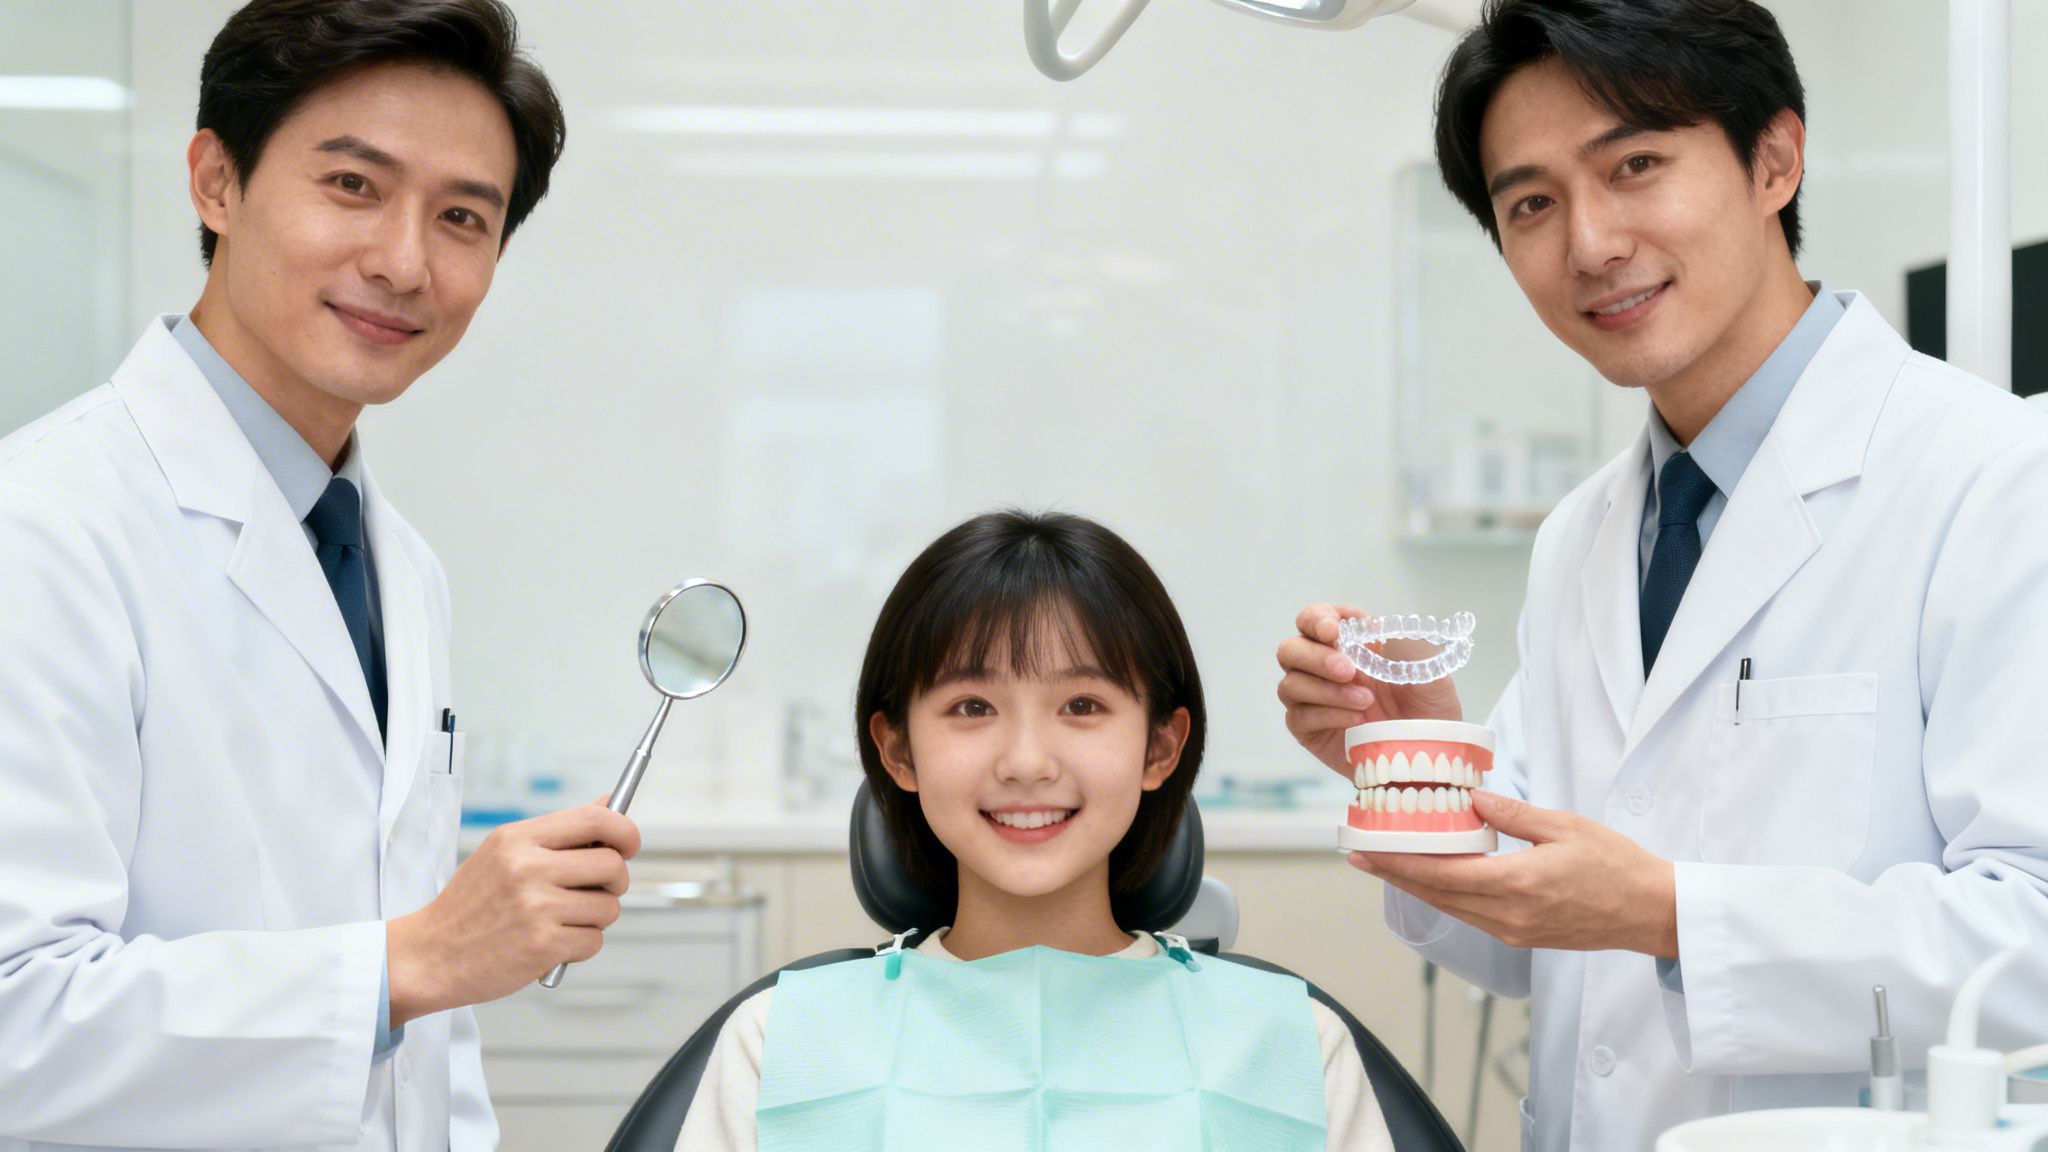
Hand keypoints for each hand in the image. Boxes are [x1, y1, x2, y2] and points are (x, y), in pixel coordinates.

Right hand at [387, 801, 640, 1025]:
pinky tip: (552, 943)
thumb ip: (558, 832)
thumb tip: (607, 802)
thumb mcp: (503, 853)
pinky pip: (594, 940)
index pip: (595, 819)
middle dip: (615, 882)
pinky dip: (580, 946)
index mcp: (518, 839)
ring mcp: (536, 907)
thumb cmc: (470, 905)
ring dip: (595, 918)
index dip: (624, 831)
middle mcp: (527, 868)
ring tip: (562, 920)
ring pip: (608, 907)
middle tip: (596, 890)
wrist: (429, 955)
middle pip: (612, 865)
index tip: (628, 844)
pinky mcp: (543, 945)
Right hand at [1276, 602, 1463, 775]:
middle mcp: (1324, 669)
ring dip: (1326, 690)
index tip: (1335, 631)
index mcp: (1349, 644)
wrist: (1430, 756)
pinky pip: (1298, 717)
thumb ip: (1404, 644)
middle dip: (1316, 657)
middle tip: (1349, 671)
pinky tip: (1357, 721)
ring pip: (1290, 684)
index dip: (1317, 619)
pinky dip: (1326, 715)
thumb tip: (1375, 630)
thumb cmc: (1429, 708)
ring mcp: (1314, 700)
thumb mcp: (1431, 670)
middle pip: (1290, 650)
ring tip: (1365, 701)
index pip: (1315, 620)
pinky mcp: (1310, 730)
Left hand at [1350, 792, 1678, 957]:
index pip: (1442, 875)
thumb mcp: (1566, 826)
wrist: (1652, 912)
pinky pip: (1471, 916)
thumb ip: (1513, 814)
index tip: (1365, 851)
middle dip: (1395, 875)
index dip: (1398, 864)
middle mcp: (1510, 914)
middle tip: (1360, 855)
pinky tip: (1434, 879)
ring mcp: (1515, 931)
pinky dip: (1446, 897)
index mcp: (1519, 883)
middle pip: (1437, 895)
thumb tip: (1470, 798)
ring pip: (1452, 909)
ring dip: (1417, 887)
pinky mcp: (1523, 936)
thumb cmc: (1617, 864)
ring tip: (1387, 864)